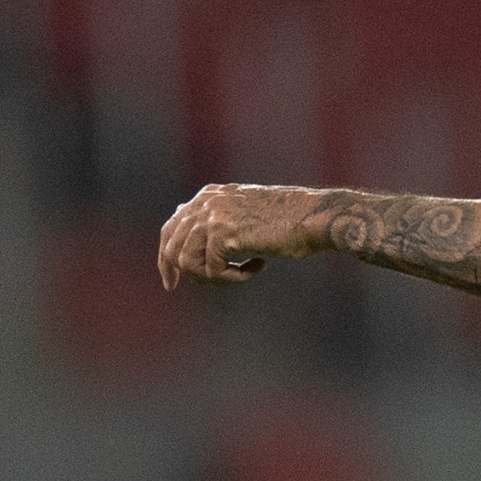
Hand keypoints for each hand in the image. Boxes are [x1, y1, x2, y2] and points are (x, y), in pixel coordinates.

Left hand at [156, 185, 318, 288]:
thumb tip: (201, 245)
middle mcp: (205, 202)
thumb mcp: (248, 215)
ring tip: (242, 274)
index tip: (172, 282)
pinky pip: (213, 270)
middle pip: (172, 247)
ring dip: (216, 277)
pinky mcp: (224, 233)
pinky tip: (258, 266)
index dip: (166, 259)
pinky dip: (236, 277)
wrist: (315, 217)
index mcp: (208, 196)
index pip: (171, 228)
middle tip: (210, 285)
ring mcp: (213, 216)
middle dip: (187, 274)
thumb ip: (221, 222)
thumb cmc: (290, 221)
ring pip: (188, 262)